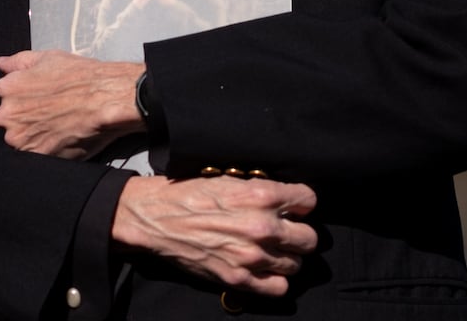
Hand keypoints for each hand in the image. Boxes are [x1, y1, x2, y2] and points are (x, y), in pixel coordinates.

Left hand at [0, 50, 143, 158]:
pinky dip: (43, 149)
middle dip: (23, 116)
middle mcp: (8, 114)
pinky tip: (59, 138)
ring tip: (56, 126)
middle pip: (8, 118)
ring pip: (18, 138)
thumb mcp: (48, 58)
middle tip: (49, 112)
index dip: (23, 96)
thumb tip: (1, 63)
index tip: (39, 97)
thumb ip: (19, 62)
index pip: (4, 94)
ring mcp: (20, 138)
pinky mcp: (35, 155)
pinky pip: (32, 154)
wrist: (105, 99)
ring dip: (31, 135)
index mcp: (7, 88)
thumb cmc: (80, 76)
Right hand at [111, 175, 318, 296]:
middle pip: (309, 239)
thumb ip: (262, 189)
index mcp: (261, 195)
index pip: (309, 201)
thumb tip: (287, 200)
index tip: (294, 208)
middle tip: (286, 232)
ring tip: (272, 251)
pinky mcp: (238, 278)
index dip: (302, 204)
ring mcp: (251, 256)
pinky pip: (279, 288)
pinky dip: (275, 281)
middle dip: (299, 234)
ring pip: (296, 264)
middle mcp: (261, 226)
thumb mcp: (230, 179)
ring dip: (287, 258)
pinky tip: (264, 270)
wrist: (157, 218)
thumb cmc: (190, 193)